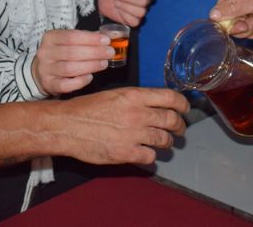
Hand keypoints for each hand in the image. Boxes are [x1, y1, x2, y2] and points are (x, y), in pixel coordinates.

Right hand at [32, 29, 113, 96]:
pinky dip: (80, 81)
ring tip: (104, 63)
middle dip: (94, 52)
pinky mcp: (49, 85)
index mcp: (50, 37)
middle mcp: (46, 53)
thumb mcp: (69, 40)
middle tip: (109, 53)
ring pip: (70, 68)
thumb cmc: (61, 52)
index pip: (71, 36)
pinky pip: (66, 85)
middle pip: (72, 53)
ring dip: (90, 66)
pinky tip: (90, 77)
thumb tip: (110, 36)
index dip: (90, 38)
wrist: (41, 70)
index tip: (106, 40)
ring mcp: (46, 70)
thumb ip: (88, 37)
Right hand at [49, 87, 188, 164]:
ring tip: (165, 143)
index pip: (170, 98)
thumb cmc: (86, 109)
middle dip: (179, 126)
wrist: (67, 126)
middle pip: (171, 120)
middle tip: (179, 129)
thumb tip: (154, 105)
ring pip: (163, 139)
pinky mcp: (126, 153)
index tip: (185, 109)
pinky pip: (150, 157)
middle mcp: (138, 114)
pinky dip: (151, 157)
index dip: (182, 104)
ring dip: (167, 142)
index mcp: (135, 96)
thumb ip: (136, 99)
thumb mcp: (114, 94)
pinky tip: (147, 155)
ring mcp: (133, 135)